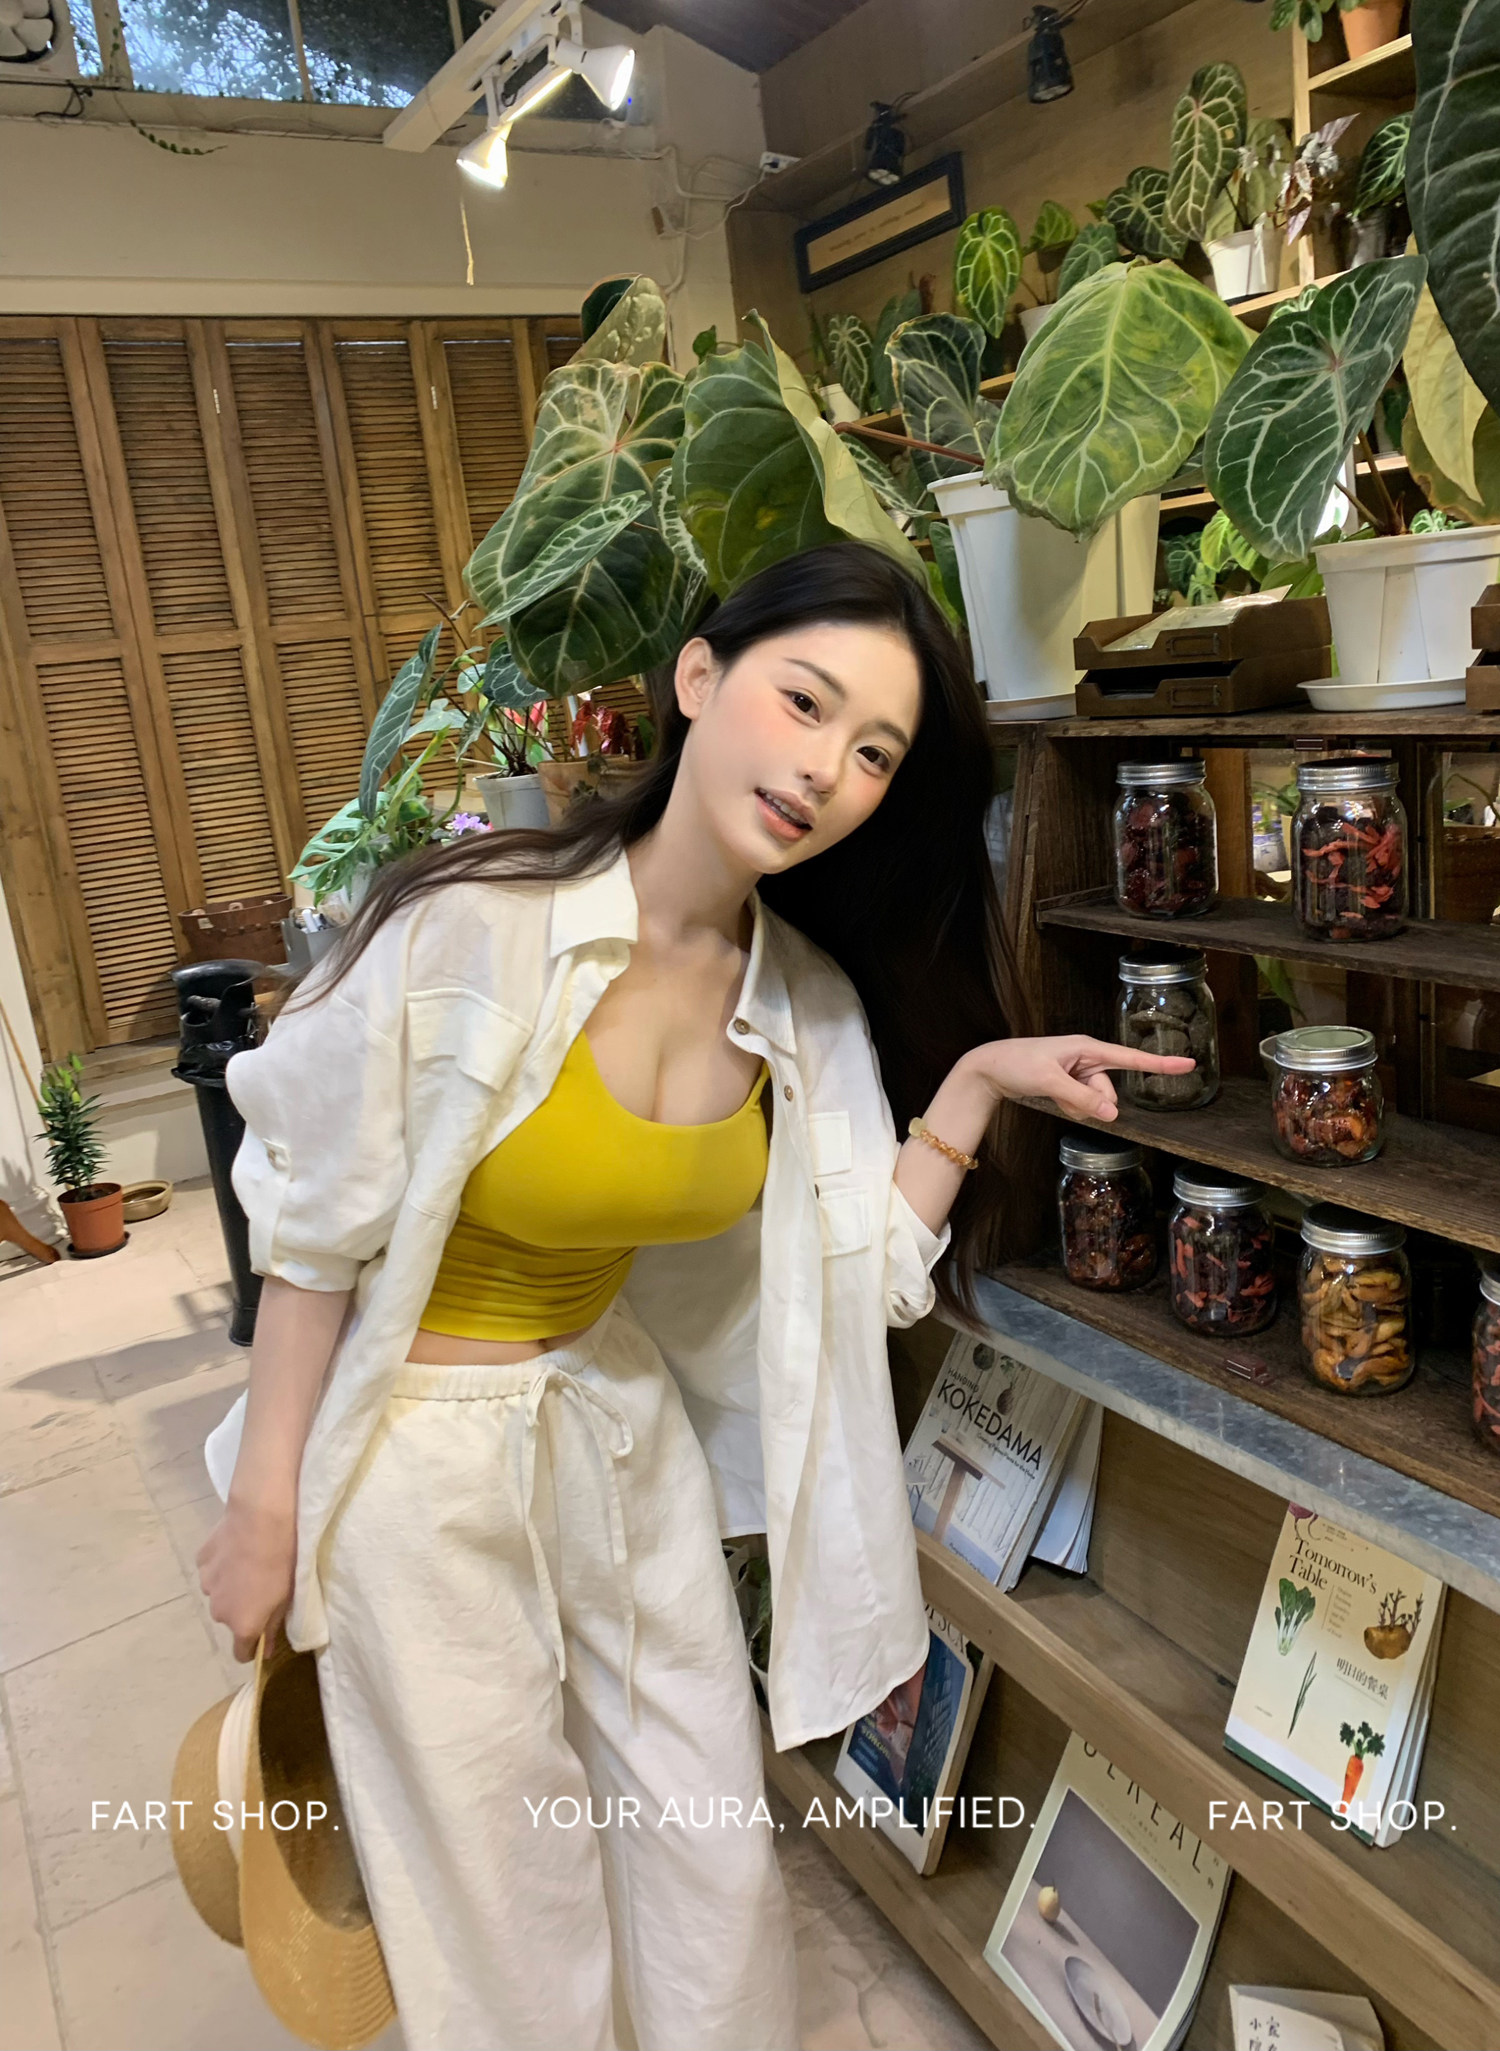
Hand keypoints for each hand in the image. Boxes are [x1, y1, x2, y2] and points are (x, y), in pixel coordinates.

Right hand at [197, 1497, 296, 1662]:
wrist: (261, 1520)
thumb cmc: (282, 1561)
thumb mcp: (287, 1598)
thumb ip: (272, 1627)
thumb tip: (267, 1652)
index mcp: (242, 1624)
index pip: (241, 1653)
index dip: (253, 1647)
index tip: (262, 1634)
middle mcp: (219, 1612)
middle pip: (230, 1618)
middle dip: (242, 1608)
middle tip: (260, 1585)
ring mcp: (206, 1585)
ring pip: (219, 1593)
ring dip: (230, 1585)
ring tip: (248, 1563)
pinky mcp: (200, 1561)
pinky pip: (212, 1570)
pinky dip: (222, 1564)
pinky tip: (236, 1548)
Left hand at [962, 1034, 1194, 1124]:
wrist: (990, 1067)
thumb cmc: (1018, 1064)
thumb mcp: (1049, 1081)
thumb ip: (1081, 1098)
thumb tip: (1112, 1114)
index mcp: (1088, 1048)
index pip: (1132, 1057)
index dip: (1160, 1063)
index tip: (1189, 1063)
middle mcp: (1087, 1057)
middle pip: (1109, 1090)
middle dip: (1092, 1102)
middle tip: (1062, 1094)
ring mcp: (1079, 1071)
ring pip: (1096, 1100)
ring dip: (1079, 1106)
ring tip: (1052, 1092)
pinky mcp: (1070, 1082)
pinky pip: (1083, 1103)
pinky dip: (1071, 1106)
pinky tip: (1052, 1097)